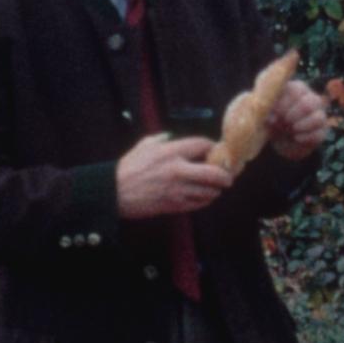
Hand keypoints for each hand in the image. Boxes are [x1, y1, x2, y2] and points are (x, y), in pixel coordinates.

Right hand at [110, 134, 237, 219]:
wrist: (115, 193)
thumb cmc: (128, 168)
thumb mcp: (144, 146)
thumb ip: (162, 139)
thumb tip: (172, 137)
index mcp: (171, 152)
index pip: (203, 145)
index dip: (213, 147)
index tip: (217, 150)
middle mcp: (178, 170)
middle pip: (214, 172)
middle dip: (226, 174)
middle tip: (229, 175)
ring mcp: (178, 190)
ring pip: (209, 191)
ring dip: (216, 189)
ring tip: (216, 187)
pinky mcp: (175, 205)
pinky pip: (199, 204)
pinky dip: (205, 200)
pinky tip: (204, 197)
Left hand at [266, 79, 336, 161]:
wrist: (279, 139)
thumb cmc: (271, 119)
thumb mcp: (265, 112)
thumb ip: (266, 110)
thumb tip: (272, 118)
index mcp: (296, 88)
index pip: (296, 90)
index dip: (285, 104)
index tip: (275, 114)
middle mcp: (311, 98)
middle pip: (310, 102)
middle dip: (294, 115)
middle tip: (284, 122)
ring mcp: (318, 114)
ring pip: (319, 118)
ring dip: (301, 126)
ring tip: (290, 130)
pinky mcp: (321, 131)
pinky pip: (319, 134)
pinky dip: (305, 137)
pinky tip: (296, 138)